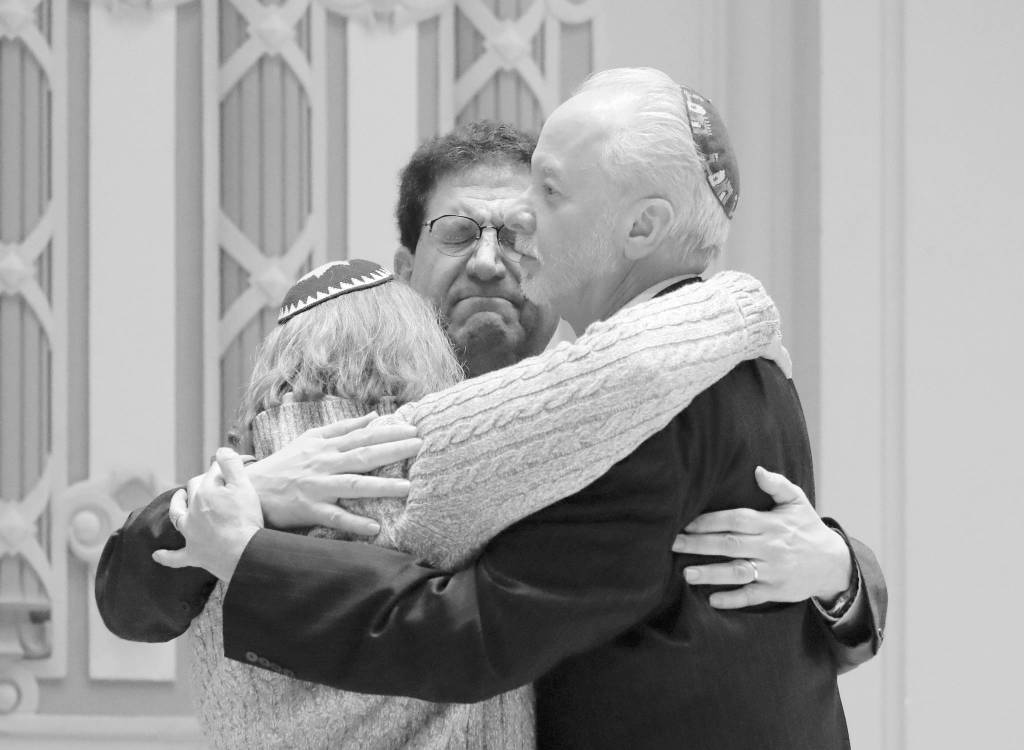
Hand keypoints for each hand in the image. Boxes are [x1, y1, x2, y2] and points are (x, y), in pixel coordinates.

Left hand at [153, 447, 263, 581]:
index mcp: (205, 492)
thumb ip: (231, 464)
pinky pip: (175, 556)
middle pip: (193, 490)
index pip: (211, 473)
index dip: (223, 469)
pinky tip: (157, 555)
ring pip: (178, 516)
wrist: (243, 553)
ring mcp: (191, 533)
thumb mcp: (244, 485)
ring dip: (177, 506)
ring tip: (179, 499)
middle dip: (200, 483)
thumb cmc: (246, 519)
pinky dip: (167, 556)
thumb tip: (220, 451)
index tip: (233, 468)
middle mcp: (192, 511)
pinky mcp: (194, 554)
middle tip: (212, 483)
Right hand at [246, 412, 421, 532]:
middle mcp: (325, 464)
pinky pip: (334, 517)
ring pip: (353, 485)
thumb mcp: (311, 439)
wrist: (251, 488)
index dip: (389, 432)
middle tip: (420, 446)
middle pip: (364, 455)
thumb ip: (343, 427)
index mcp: (327, 447)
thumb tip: (374, 416)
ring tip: (408, 487)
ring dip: (381, 485)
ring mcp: (318, 487)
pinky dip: (354, 522)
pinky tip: (374, 527)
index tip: (414, 430)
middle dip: (393, 450)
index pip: (363, 436)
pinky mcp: (308, 509)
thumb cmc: (285, 463)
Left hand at [672, 466, 851, 608]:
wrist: (834, 563)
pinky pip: (752, 596)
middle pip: (731, 545)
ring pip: (739, 572)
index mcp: (772, 524)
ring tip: (686, 574)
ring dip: (712, 573)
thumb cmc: (807, 528)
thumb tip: (757, 470)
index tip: (686, 522)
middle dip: (700, 544)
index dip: (710, 521)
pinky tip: (713, 600)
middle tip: (673, 544)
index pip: (736, 520)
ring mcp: (774, 571)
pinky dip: (733, 599)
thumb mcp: (797, 502)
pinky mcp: (777, 591)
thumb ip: (777, 485)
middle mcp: (771, 547)